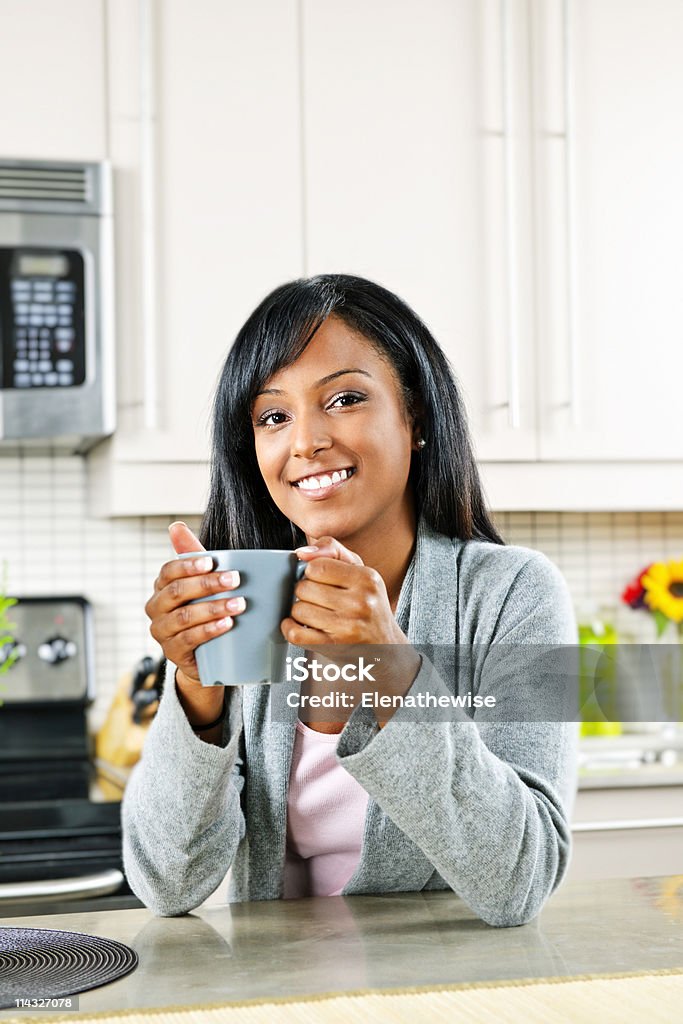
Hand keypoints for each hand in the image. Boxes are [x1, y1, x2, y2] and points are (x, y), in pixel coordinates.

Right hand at [145, 521, 246, 684]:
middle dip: (207, 584)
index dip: (189, 565)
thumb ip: (192, 556)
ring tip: (239, 604)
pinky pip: (189, 639)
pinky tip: (227, 624)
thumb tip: (176, 526)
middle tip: (236, 580)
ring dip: (213, 608)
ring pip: (184, 617)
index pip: (169, 571)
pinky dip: (209, 630)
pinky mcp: (172, 652)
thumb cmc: (203, 610)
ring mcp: (162, 632)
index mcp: (162, 587)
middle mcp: (157, 608)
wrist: (205, 656)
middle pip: (177, 592)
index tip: (212, 562)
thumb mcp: (201, 583)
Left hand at [280, 536, 420, 724]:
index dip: (311, 573)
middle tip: (317, 598)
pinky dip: (289, 628)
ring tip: (314, 613)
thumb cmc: (368, 604)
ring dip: (300, 611)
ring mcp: (348, 626)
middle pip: (304, 588)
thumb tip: (302, 553)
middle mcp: (360, 602)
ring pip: (299, 610)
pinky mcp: (335, 646)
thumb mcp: (359, 571)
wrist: (385, 646)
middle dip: (305, 592)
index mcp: (367, 579)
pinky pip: (296, 634)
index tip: (319, 579)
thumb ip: (332, 550)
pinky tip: (298, 625)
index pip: (317, 567)